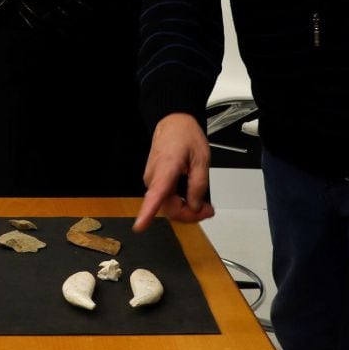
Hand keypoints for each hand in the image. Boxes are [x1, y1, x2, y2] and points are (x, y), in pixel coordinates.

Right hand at [133, 112, 214, 230]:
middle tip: (209, 210)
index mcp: (166, 169)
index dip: (147, 212)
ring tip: (204, 204)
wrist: (173, 123)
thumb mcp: (202, 158)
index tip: (140, 226)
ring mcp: (153, 181)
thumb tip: (194, 206)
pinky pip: (166, 199)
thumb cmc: (185, 136)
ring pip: (168, 206)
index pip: (155, 194)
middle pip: (168, 208)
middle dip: (189, 214)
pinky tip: (191, 198)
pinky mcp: (155, 182)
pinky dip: (180, 202)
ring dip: (186, 210)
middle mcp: (154, 177)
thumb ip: (198, 184)